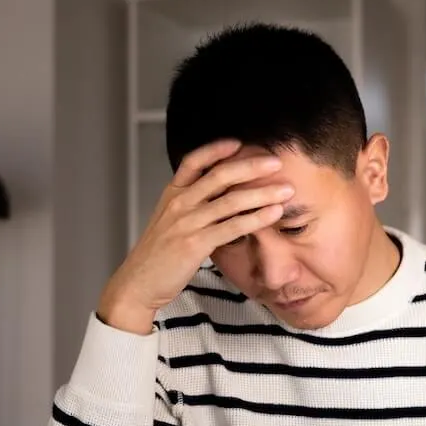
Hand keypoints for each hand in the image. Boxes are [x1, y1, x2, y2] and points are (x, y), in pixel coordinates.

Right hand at [98, 141, 291, 333]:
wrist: (139, 283)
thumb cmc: (158, 254)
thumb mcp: (170, 221)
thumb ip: (192, 206)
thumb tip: (220, 197)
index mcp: (172, 194)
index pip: (193, 161)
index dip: (216, 149)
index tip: (238, 143)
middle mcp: (179, 203)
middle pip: (219, 175)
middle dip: (251, 166)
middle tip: (276, 162)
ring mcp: (187, 222)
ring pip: (231, 200)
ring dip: (262, 192)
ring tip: (286, 189)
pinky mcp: (196, 243)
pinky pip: (233, 227)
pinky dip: (257, 218)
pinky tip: (274, 214)